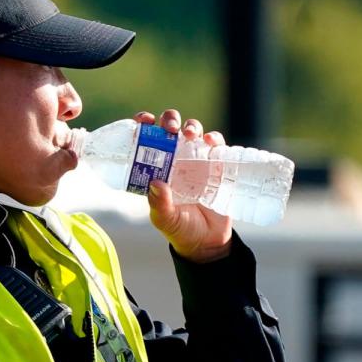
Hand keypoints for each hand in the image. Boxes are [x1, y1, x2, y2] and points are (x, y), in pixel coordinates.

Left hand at [133, 110, 232, 263]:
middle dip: (169, 120)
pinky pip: (217, 145)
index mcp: (156, 167)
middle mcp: (175, 159)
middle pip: (171, 128)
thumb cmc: (180, 229)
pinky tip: (210, 141)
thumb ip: (159, 204)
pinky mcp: (217, 165)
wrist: (207, 242)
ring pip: (193, 131)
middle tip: (169, 128)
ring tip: (189, 134)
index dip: (144, 124)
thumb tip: (156, 184)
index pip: (147, 138)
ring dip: (191, 126)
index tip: (144, 121)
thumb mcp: (165, 219)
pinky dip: (214, 138)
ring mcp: (197, 160)